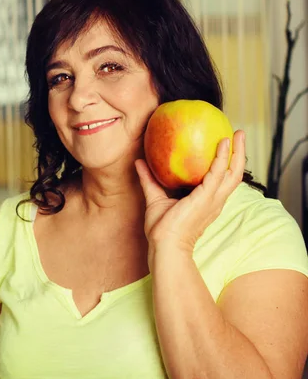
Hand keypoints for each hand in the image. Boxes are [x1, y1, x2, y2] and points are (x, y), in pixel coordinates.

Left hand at [134, 130, 245, 252]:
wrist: (164, 245)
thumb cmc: (161, 229)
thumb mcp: (155, 198)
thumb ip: (149, 180)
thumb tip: (139, 161)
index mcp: (207, 201)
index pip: (222, 179)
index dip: (227, 163)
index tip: (225, 146)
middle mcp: (214, 200)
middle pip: (235, 174)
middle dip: (240, 154)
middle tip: (239, 134)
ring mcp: (213, 200)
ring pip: (234, 173)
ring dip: (238, 152)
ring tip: (238, 133)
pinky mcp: (206, 198)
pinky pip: (218, 174)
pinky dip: (222, 158)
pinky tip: (222, 144)